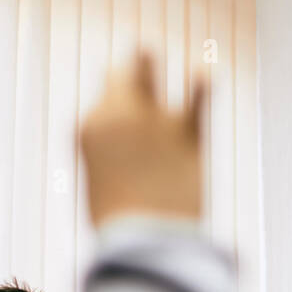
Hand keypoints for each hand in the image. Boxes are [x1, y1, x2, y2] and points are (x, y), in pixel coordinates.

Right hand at [80, 52, 205, 225]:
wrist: (145, 242)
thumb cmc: (124, 225)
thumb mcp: (108, 186)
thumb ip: (116, 158)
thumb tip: (127, 150)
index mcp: (87, 128)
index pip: (100, 104)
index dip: (112, 112)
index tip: (123, 129)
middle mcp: (115, 113)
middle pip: (118, 75)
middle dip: (123, 74)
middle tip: (128, 74)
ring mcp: (151, 116)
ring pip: (145, 66)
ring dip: (147, 59)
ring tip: (148, 48)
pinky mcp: (186, 128)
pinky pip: (197, 92)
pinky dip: (201, 80)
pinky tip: (204, 71)